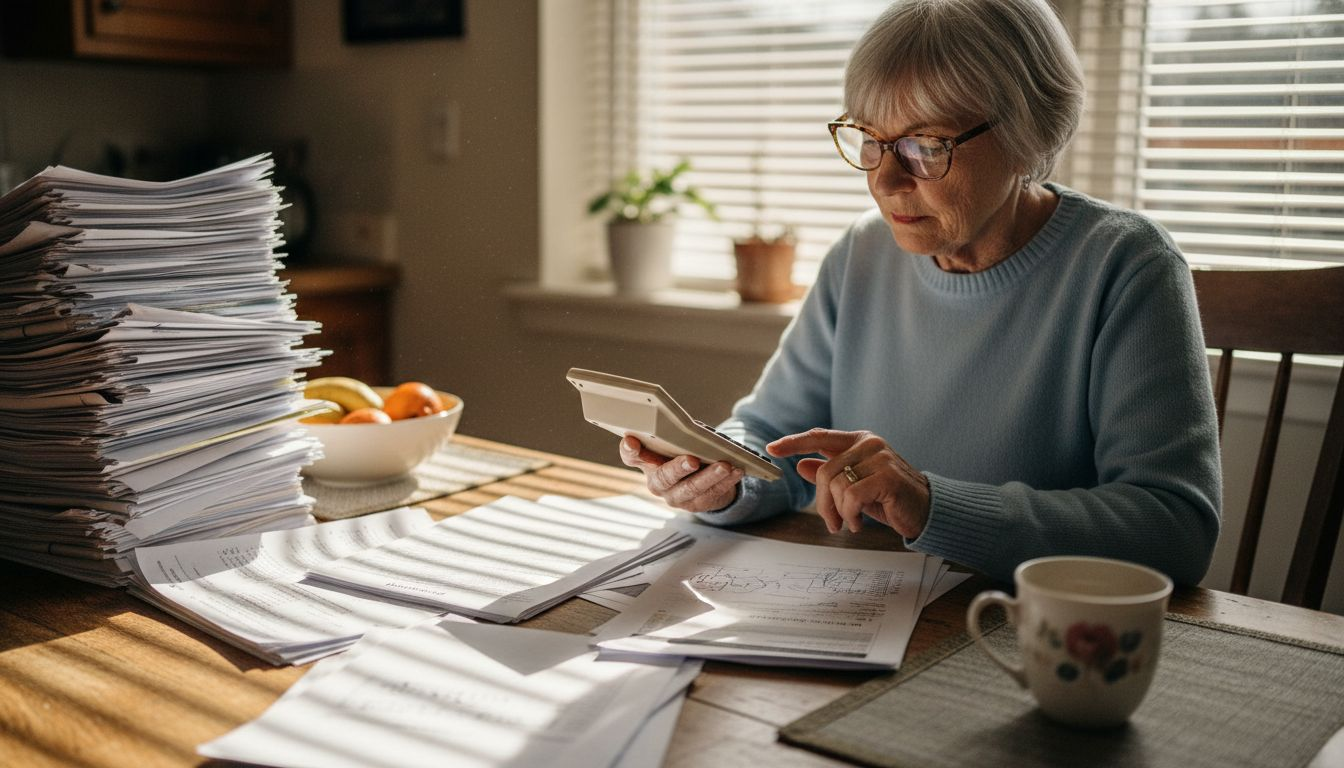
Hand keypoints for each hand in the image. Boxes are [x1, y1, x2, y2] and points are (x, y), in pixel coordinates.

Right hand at [618, 436, 743, 512]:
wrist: (700, 480)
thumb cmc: (683, 452)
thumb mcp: (674, 443)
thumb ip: (672, 436)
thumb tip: (687, 429)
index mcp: (646, 462)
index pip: (630, 456)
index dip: (629, 449)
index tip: (631, 440)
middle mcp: (657, 483)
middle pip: (664, 477)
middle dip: (678, 468)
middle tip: (692, 460)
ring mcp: (675, 497)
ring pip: (691, 488)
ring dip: (710, 476)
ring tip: (725, 465)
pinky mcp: (696, 505)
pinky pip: (711, 494)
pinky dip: (726, 481)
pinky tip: (737, 471)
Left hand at [767, 428, 929, 537]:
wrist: (925, 510)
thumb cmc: (889, 497)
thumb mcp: (854, 486)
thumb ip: (831, 474)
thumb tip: (801, 466)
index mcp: (859, 441)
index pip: (819, 436)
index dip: (794, 443)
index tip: (772, 449)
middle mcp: (869, 444)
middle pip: (824, 471)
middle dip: (823, 503)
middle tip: (832, 523)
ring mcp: (880, 458)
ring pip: (836, 485)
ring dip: (839, 512)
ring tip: (851, 522)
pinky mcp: (887, 477)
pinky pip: (851, 497)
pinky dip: (851, 515)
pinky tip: (860, 523)